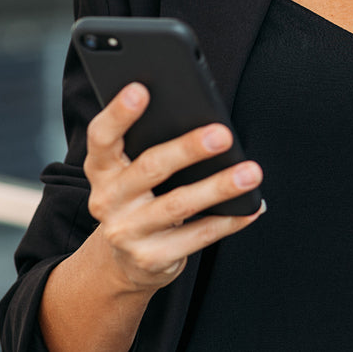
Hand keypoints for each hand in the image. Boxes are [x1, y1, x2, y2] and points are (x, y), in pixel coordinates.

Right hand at [82, 82, 264, 293]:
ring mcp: (127, 232)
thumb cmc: (139, 199)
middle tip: (222, 134)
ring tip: (250, 172)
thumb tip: (202, 121)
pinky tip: (250, 207)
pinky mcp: (151, 258)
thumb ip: (150, 145)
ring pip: (178, 204)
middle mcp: (107, 200)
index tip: (140, 89)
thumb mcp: (130, 172)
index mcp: (102, 169)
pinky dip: (228, 221)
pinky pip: (197, 236)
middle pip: (150, 167)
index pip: (102, 136)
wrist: (122, 263)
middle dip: (188, 149)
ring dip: (219, 187)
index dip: (118, 113)